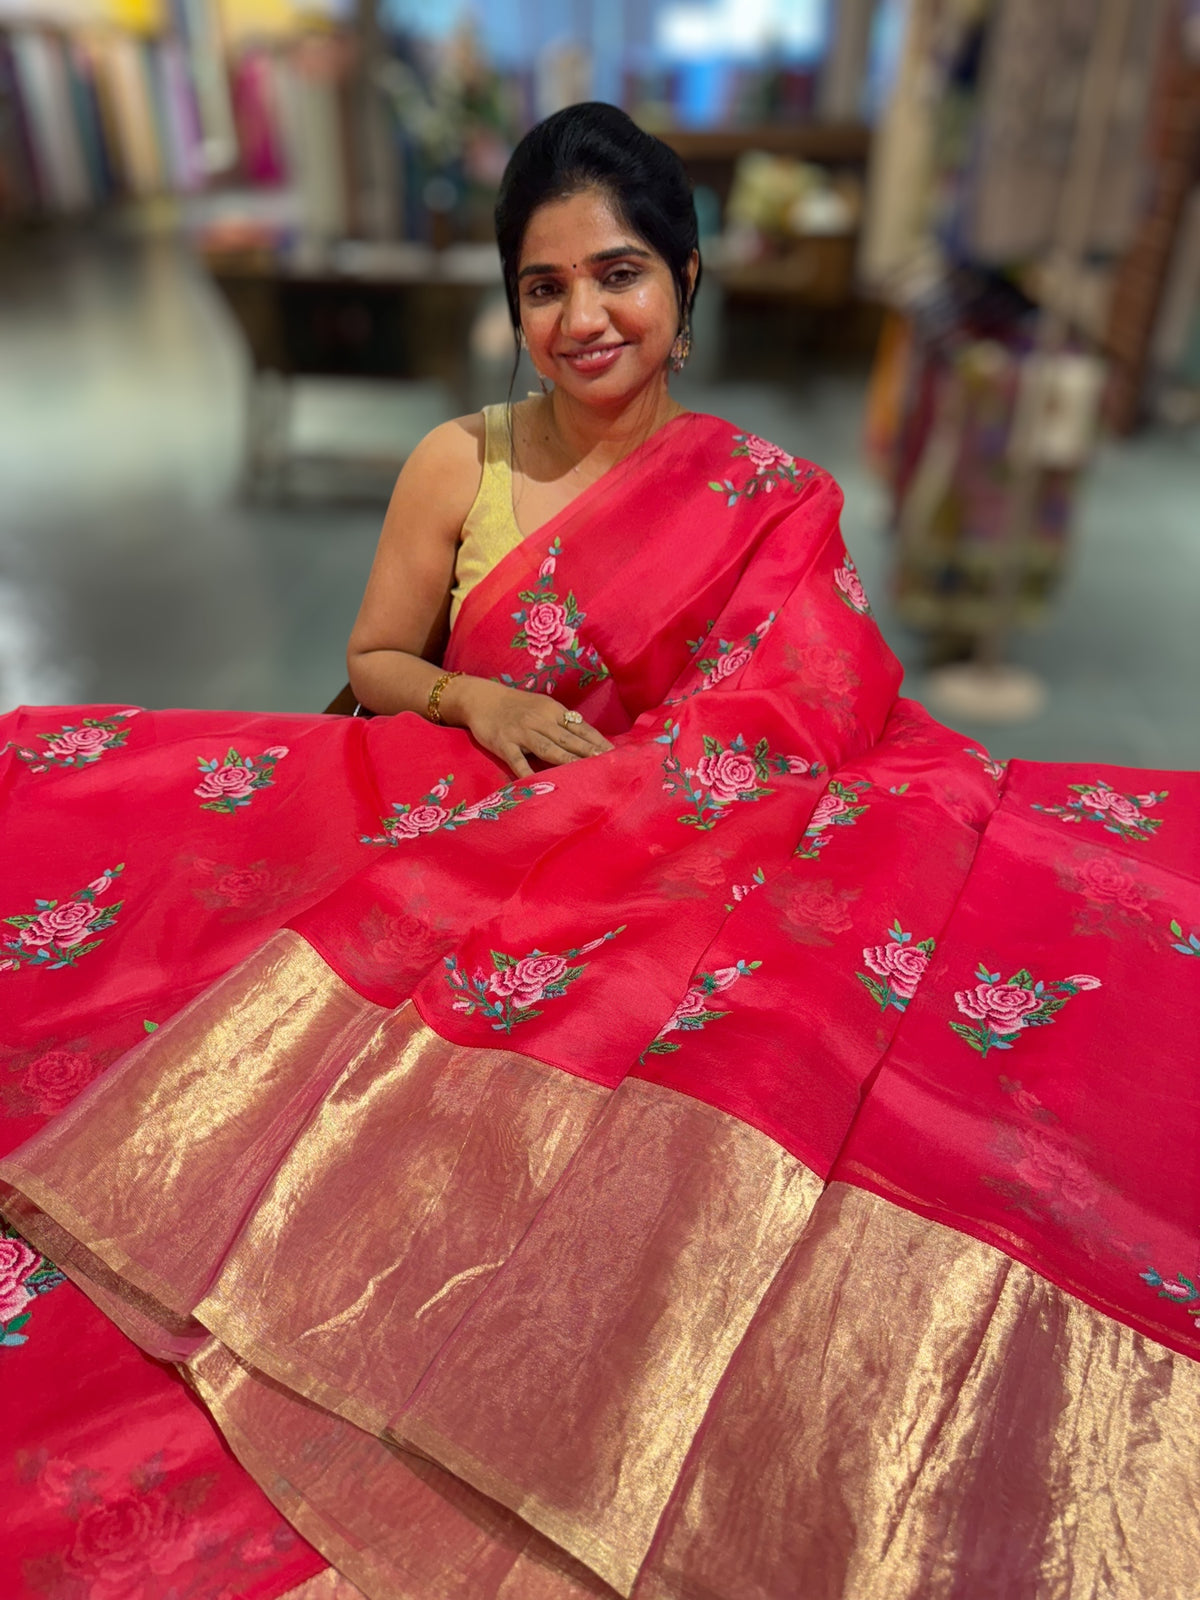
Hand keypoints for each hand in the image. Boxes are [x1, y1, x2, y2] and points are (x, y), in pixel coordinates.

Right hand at [444, 678, 612, 778]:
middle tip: (608, 764)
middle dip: (588, 752)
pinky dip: (527, 772)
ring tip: (584, 772)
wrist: (481, 698)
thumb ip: (561, 722)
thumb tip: (588, 739)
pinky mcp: (503, 743)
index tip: (614, 753)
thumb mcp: (542, 707)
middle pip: (568, 738)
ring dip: (567, 760)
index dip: (596, 740)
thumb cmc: (516, 706)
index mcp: (552, 710)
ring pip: (548, 748)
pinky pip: (517, 760)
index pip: (579, 727)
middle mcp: (539, 719)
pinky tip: (538, 783)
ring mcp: (521, 732)